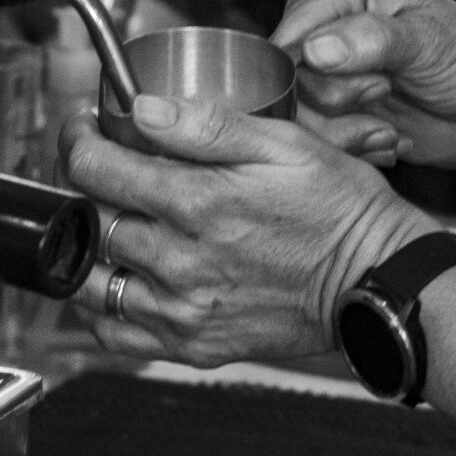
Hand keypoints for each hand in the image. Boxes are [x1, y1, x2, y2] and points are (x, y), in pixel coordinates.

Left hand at [61, 94, 434, 366]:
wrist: (378, 280)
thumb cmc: (340, 208)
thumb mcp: (284, 143)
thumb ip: (206, 125)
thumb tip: (142, 109)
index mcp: (199, 203)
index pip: (95, 169)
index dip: (77, 139)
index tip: (84, 129)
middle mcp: (182, 262)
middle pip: (88, 220)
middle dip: (86, 188)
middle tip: (106, 172)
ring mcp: (184, 310)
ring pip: (90, 281)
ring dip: (85, 250)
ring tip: (105, 225)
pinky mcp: (194, 346)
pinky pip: (116, 334)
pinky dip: (102, 308)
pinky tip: (119, 280)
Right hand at [272, 0, 455, 180]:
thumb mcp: (431, 42)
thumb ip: (373, 39)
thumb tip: (316, 48)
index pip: (290, 33)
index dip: (318, 70)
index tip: (373, 85)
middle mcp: (324, 28)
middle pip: (288, 80)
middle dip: (337, 104)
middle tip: (386, 96)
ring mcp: (325, 75)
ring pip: (296, 117)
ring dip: (346, 134)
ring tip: (389, 131)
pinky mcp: (333, 115)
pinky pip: (314, 141)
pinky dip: (351, 150)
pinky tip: (386, 141)